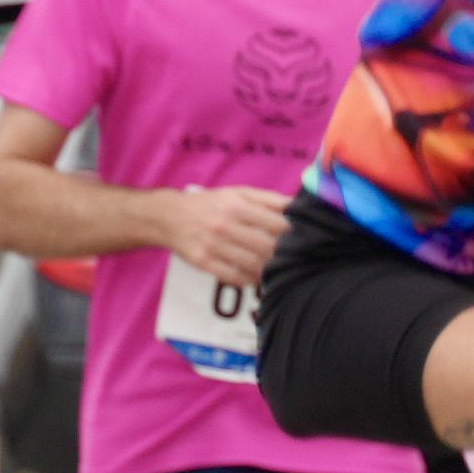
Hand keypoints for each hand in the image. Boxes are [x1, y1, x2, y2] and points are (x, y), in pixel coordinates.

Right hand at [160, 184, 290, 288]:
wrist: (170, 216)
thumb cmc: (212, 204)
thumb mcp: (239, 193)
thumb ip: (270, 200)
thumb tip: (300, 206)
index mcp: (237, 206)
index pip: (277, 224)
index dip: (295, 235)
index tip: (303, 239)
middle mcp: (225, 225)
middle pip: (267, 247)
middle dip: (285, 255)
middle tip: (295, 259)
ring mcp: (213, 245)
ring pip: (253, 265)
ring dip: (269, 270)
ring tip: (277, 270)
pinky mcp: (203, 262)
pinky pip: (234, 277)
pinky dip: (250, 279)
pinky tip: (256, 276)